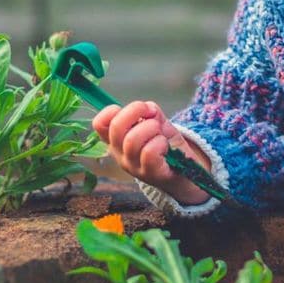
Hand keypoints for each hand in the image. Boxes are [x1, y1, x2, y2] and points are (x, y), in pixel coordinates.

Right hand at [91, 101, 211, 205]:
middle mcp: (119, 154)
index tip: (134, 111)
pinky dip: (160, 142)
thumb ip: (150, 111)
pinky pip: (149, 153)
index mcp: (116, 140)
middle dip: (136, 110)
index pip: (99, 123)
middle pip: (116, 127)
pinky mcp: (149, 173)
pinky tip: (165, 145)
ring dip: (151, 128)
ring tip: (160, 133)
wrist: (183, 170)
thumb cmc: (164, 143)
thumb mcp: (156, 122)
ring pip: (132, 140)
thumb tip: (149, 109)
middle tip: (151, 114)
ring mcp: (133, 166)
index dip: (113, 110)